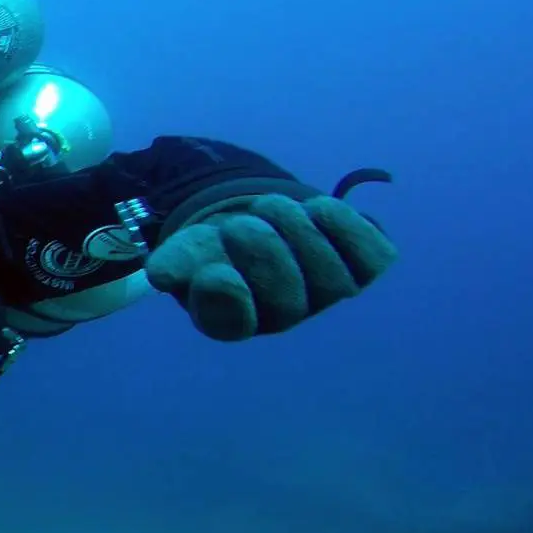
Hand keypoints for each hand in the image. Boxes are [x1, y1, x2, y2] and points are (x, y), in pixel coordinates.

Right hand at [145, 194, 396, 340]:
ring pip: (332, 280)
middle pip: (288, 300)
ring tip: (273, 208)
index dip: (228, 299)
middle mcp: (285, 316)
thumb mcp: (188, 250)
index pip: (235, 323)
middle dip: (261, 250)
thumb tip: (162, 275)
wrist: (263, 219)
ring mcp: (328, 294)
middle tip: (242, 223)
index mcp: (234, 320)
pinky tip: (319, 209)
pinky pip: (371, 258)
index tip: (214, 270)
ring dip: (298, 232)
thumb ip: (177, 262)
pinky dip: (346, 229)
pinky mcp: (364, 268)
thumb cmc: (219, 246)